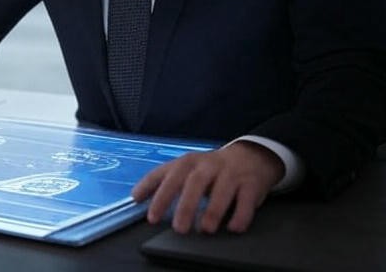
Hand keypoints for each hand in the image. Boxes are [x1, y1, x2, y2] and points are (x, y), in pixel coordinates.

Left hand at [131, 140, 283, 233]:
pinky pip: (246, 200)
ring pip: (222, 190)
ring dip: (213, 210)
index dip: (158, 193)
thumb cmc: (210, 167)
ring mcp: (231, 174)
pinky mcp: (251, 185)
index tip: (150, 215)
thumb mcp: (185, 167)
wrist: (251, 156)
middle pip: (195, 182)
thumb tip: (135, 196)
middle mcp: (209, 166)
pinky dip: (240, 215)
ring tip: (205, 229)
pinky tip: (233, 227)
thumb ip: (161, 179)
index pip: (169, 174)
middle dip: (186, 205)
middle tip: (179, 228)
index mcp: (189, 162)